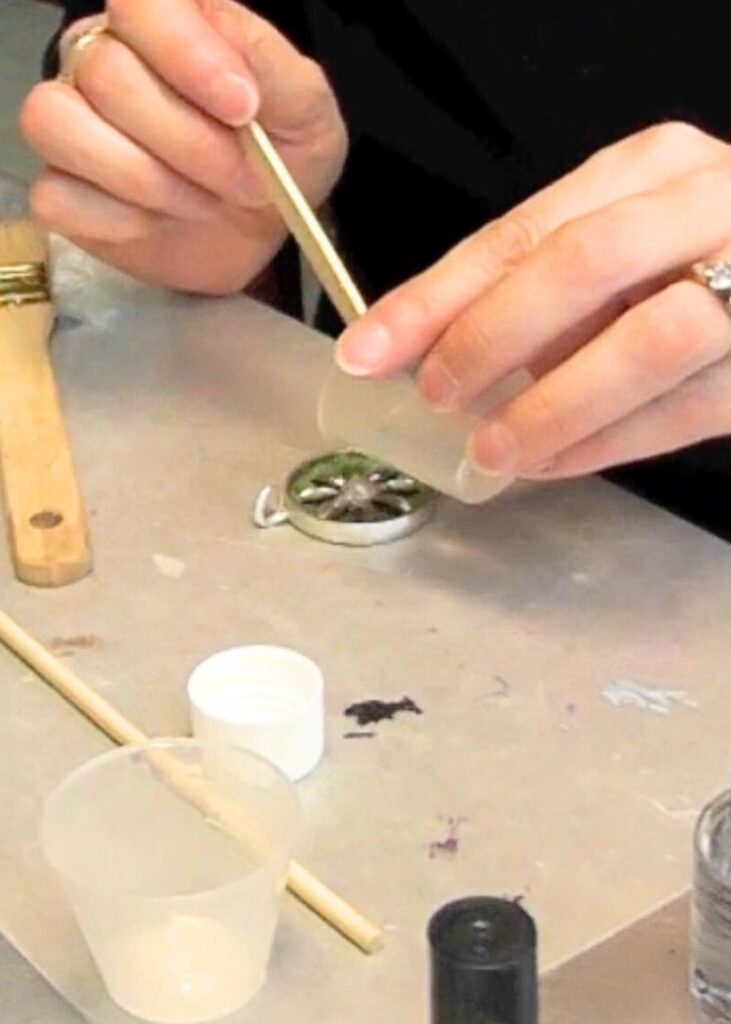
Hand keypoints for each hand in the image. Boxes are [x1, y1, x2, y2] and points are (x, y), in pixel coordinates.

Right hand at [20, 0, 345, 293]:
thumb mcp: (305, 110)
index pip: (138, 3)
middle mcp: (101, 60)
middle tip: (241, 179)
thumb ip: (271, 66)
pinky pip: (58, 196)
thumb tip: (228, 55)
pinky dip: (116, 220)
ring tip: (202, 202)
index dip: (185, 53)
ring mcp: (72, 124)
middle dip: (189, 142)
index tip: (242, 108)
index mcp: (162, 26)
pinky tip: (157, 223)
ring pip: (62, 125)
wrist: (261, 234)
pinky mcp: (61, 192)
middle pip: (106, 75)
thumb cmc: (280, 159)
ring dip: (147, 179)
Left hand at [337, 123, 730, 478]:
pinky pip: (683, 412)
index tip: (368, 349)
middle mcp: (703, 208)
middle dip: (490, 337)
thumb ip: (545, 278)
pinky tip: (551, 463)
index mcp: (648, 169)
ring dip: (552, 406)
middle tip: (435, 394)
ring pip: (645, 344)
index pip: (520, 232)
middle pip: (581, 265)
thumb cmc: (698, 249)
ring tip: (490, 449)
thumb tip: (439, 344)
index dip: (435, 296)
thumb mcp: (624, 232)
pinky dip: (605, 444)